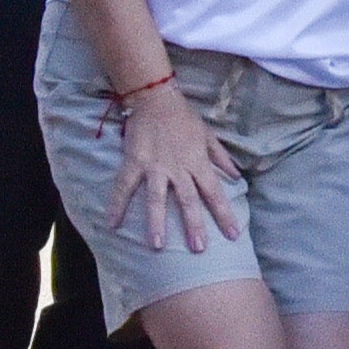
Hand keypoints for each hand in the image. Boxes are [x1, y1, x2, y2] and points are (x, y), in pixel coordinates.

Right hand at [110, 83, 241, 253]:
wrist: (156, 99)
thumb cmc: (184, 118)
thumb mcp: (208, 136)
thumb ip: (221, 159)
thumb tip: (236, 177)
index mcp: (198, 163)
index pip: (215, 193)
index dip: (224, 214)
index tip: (232, 235)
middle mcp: (178, 168)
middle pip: (188, 201)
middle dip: (194, 225)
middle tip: (198, 249)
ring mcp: (155, 167)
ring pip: (156, 199)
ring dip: (157, 223)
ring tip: (157, 246)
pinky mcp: (134, 163)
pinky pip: (124, 187)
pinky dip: (117, 205)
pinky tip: (112, 224)